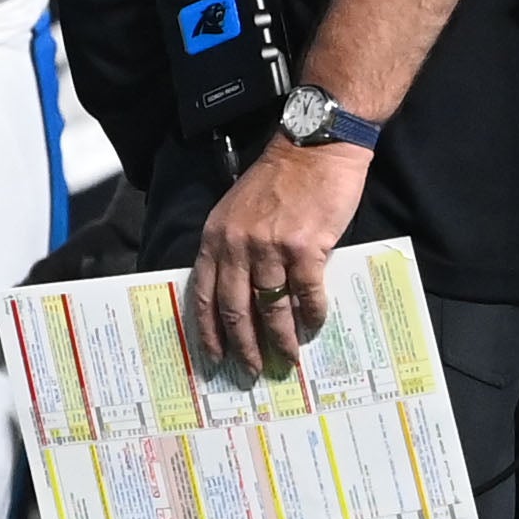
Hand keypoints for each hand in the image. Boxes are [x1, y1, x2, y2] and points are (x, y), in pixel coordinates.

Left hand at [191, 137, 367, 378]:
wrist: (314, 148)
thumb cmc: (278, 180)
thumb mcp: (237, 211)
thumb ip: (233, 248)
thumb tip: (240, 294)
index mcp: (215, 238)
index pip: (203, 294)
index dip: (208, 330)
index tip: (214, 357)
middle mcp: (237, 246)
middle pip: (234, 308)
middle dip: (242, 344)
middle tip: (250, 370)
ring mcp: (270, 247)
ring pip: (270, 306)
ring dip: (280, 338)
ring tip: (287, 358)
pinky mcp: (304, 246)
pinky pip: (305, 292)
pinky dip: (311, 314)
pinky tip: (315, 326)